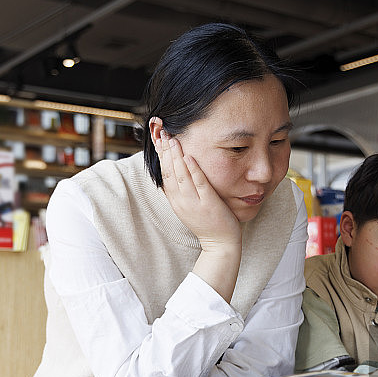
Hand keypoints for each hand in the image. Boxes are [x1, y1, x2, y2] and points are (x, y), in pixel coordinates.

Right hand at [155, 122, 241, 250]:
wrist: (220, 244)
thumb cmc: (207, 222)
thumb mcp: (188, 206)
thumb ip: (181, 190)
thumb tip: (175, 171)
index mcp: (175, 201)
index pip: (164, 174)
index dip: (160, 155)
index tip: (158, 138)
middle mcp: (181, 202)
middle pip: (169, 172)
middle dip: (165, 151)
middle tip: (162, 132)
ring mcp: (194, 203)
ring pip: (181, 176)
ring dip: (176, 157)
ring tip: (173, 139)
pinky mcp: (208, 204)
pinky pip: (200, 184)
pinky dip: (194, 170)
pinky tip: (190, 157)